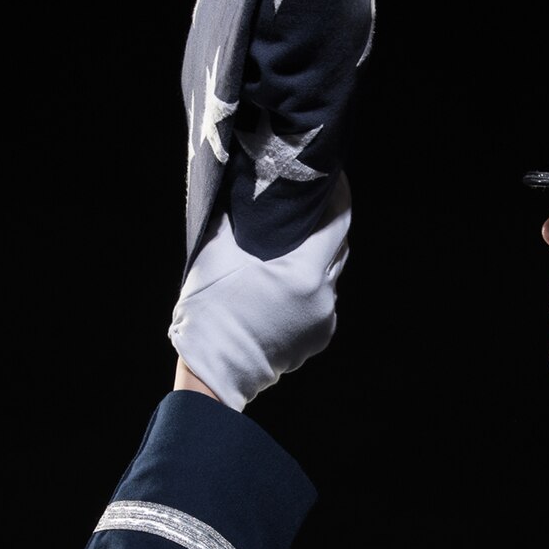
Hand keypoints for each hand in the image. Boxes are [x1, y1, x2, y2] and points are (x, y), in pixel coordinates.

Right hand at [168, 174, 350, 410]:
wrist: (212, 372)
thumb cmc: (209, 311)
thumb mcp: (216, 252)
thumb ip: (234, 214)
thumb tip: (241, 180)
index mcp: (304, 272)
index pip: (338, 220)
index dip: (337, 193)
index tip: (328, 176)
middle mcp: (324, 296)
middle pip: (339, 245)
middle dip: (327, 222)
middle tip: (310, 202)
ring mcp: (325, 320)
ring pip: (330, 274)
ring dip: (318, 256)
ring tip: (296, 241)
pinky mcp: (319, 337)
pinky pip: (322, 300)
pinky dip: (310, 285)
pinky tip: (287, 279)